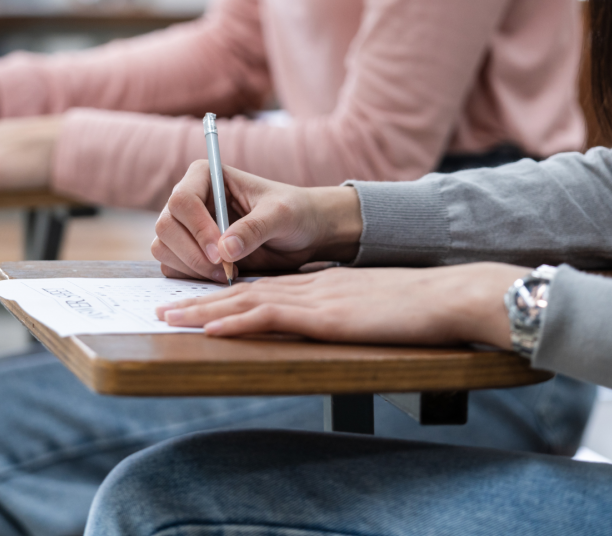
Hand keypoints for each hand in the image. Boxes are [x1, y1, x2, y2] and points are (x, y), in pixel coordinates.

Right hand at [152, 161, 362, 282]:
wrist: (302, 234)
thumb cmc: (294, 212)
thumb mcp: (281, 215)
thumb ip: (255, 228)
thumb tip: (225, 250)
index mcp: (205, 176)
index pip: (182, 200)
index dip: (198, 229)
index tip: (222, 253)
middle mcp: (190, 199)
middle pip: (166, 226)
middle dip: (192, 253)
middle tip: (224, 270)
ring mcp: (186, 227)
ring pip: (163, 248)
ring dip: (191, 267)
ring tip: (227, 273)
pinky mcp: (188, 251)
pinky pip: (172, 267)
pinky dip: (191, 277)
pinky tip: (221, 276)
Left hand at [157, 263, 528, 348]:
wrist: (446, 294)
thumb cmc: (417, 305)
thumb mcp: (370, 305)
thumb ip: (345, 310)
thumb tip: (328, 321)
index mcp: (318, 284)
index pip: (261, 288)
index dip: (224, 295)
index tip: (196, 303)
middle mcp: (308, 286)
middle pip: (243, 291)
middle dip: (200, 301)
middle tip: (165, 309)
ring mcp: (314, 299)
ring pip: (246, 301)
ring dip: (204, 310)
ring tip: (170, 317)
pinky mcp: (324, 316)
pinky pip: (270, 317)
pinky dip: (236, 322)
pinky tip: (211, 328)